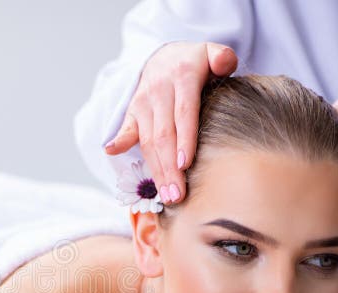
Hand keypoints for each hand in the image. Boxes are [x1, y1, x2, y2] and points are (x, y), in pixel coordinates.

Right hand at [104, 41, 237, 204]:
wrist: (166, 56)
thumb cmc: (196, 63)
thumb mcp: (212, 53)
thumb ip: (222, 57)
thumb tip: (226, 64)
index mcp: (182, 77)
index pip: (184, 113)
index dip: (184, 139)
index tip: (185, 165)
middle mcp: (159, 90)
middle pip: (164, 134)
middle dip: (169, 168)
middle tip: (177, 195)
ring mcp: (144, 102)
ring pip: (148, 140)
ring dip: (155, 170)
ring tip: (166, 195)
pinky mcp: (133, 112)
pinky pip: (127, 129)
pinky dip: (119, 141)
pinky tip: (111, 151)